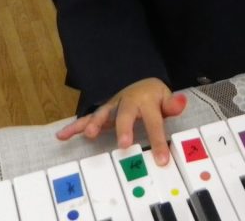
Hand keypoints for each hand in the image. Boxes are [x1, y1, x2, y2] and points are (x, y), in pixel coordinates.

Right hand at [55, 77, 186, 165]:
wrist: (142, 84)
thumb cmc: (154, 97)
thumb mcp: (167, 98)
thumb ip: (172, 104)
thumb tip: (182, 103)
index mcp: (147, 101)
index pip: (154, 121)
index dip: (158, 140)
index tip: (161, 159)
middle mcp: (127, 102)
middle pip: (125, 114)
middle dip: (123, 128)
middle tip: (124, 144)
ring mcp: (113, 107)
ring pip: (103, 113)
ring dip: (95, 123)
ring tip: (89, 135)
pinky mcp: (103, 113)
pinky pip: (87, 118)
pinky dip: (74, 127)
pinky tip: (61, 136)